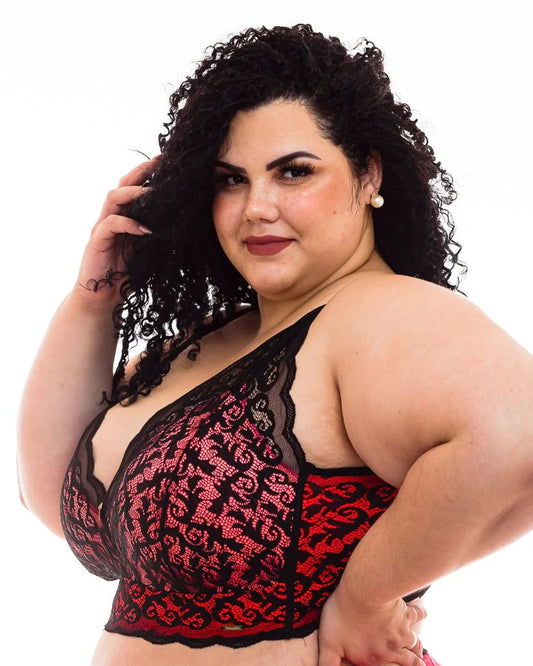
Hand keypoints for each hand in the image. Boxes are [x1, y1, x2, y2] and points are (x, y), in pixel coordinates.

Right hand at [73, 155, 160, 308]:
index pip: (136, 189)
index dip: (150, 176)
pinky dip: (128, 224)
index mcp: (126, 218)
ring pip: (114, 198)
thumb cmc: (128, 276)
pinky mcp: (96, 241)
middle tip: (160, 163)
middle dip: (141, 172)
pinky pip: (110, 224)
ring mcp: (102, 227)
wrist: (103, 298)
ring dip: (134, 194)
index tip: (169, 164)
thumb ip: (160, 238)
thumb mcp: (150, 253)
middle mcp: (113, 217)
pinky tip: (145, 230)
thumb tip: (185, 227)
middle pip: (123, 185)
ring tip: (152, 194)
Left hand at [318, 586, 426, 665]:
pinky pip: (417, 614)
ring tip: (419, 648)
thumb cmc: (343, 616)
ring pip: (415, 642)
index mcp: (375, 659)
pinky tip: (423, 613)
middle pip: (410, 662)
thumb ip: (328, 664)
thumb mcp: (328, 644)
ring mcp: (401, 630)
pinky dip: (421, 615)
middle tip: (418, 663)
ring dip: (417, 645)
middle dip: (414, 664)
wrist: (363, 591)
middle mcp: (392, 648)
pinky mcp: (404, 612)